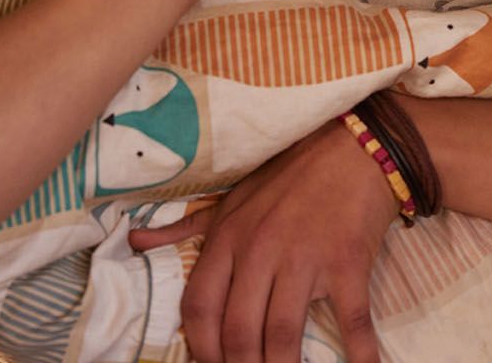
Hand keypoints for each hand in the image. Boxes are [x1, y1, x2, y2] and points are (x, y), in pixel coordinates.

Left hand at [127, 116, 402, 362]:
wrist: (354, 148)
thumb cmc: (289, 177)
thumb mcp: (230, 200)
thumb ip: (182, 228)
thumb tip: (133, 241)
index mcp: (228, 238)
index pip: (199, 307)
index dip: (202, 349)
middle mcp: (260, 250)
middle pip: (238, 331)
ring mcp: (304, 258)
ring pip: (282, 334)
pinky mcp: (347, 263)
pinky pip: (351, 320)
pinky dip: (358, 353)